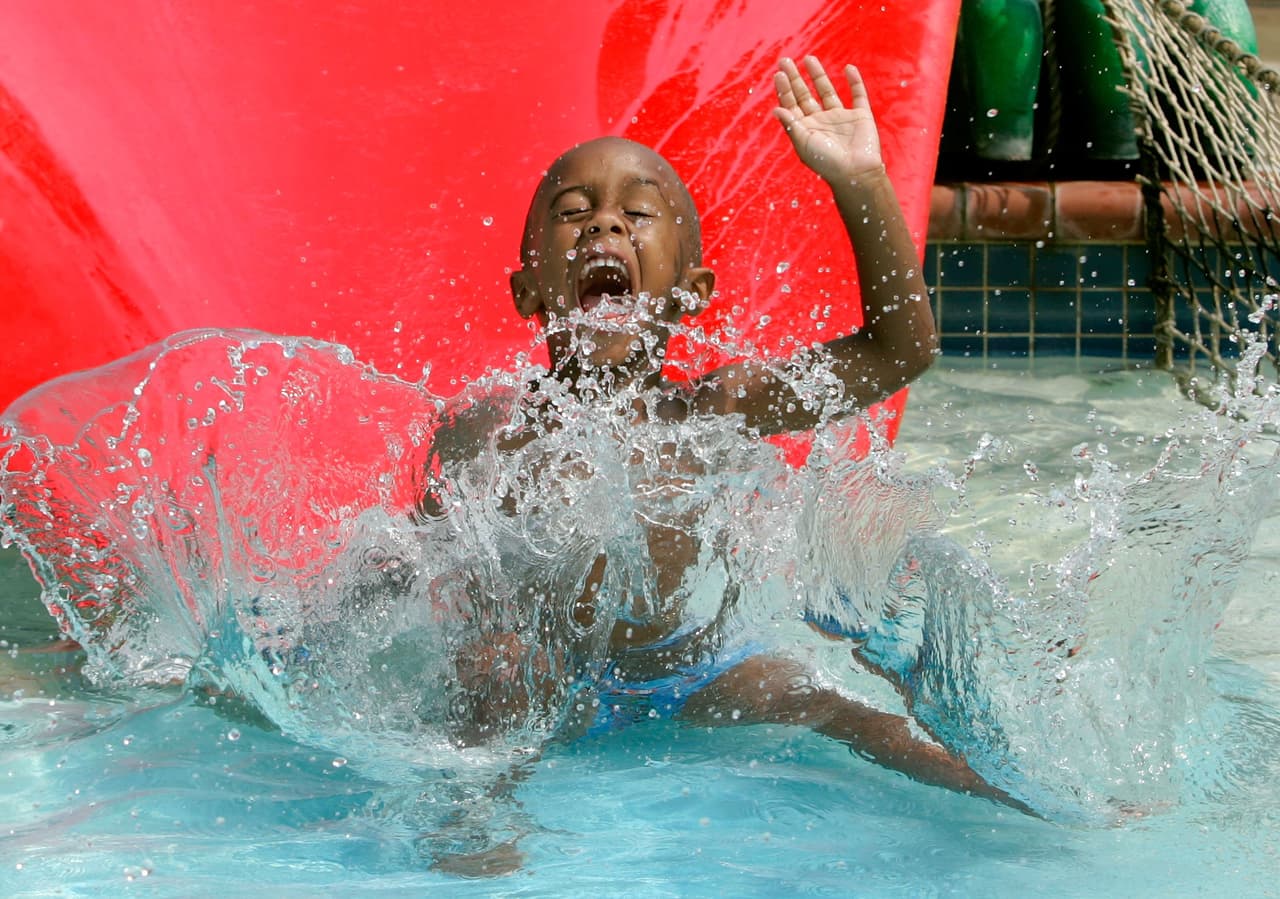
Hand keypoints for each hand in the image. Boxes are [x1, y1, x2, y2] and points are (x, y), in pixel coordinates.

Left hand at [773, 56, 882, 184]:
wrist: (856, 173)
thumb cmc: (826, 162)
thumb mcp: (803, 143)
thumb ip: (791, 124)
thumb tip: (776, 109)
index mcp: (806, 129)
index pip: (791, 105)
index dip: (784, 89)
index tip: (778, 73)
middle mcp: (821, 122)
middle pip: (805, 95)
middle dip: (795, 78)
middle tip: (785, 60)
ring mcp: (841, 118)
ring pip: (827, 91)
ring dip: (818, 75)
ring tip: (809, 58)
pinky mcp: (860, 116)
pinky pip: (858, 95)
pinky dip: (854, 82)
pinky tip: (848, 68)